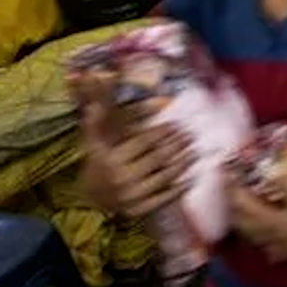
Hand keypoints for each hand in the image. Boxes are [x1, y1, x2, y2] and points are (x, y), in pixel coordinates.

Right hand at [78, 98, 194, 219]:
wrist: (91, 195)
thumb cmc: (98, 159)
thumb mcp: (95, 137)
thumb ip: (98, 110)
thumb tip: (95, 76)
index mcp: (111, 158)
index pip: (143, 143)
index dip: (161, 133)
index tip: (176, 124)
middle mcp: (121, 178)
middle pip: (157, 158)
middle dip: (176, 146)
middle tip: (190, 136)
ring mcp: (131, 196)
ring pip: (164, 177)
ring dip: (183, 164)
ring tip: (195, 152)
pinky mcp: (140, 210)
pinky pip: (164, 198)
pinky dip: (178, 188)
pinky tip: (190, 178)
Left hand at [229, 177, 286, 264]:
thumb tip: (274, 166)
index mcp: (266, 220)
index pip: (241, 202)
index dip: (232, 187)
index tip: (229, 172)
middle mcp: (261, 233)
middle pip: (237, 218)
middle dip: (232, 202)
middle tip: (234, 186)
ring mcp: (267, 244)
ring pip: (245, 230)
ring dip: (240, 216)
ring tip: (243, 202)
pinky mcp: (275, 250)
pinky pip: (257, 240)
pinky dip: (253, 230)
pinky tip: (260, 224)